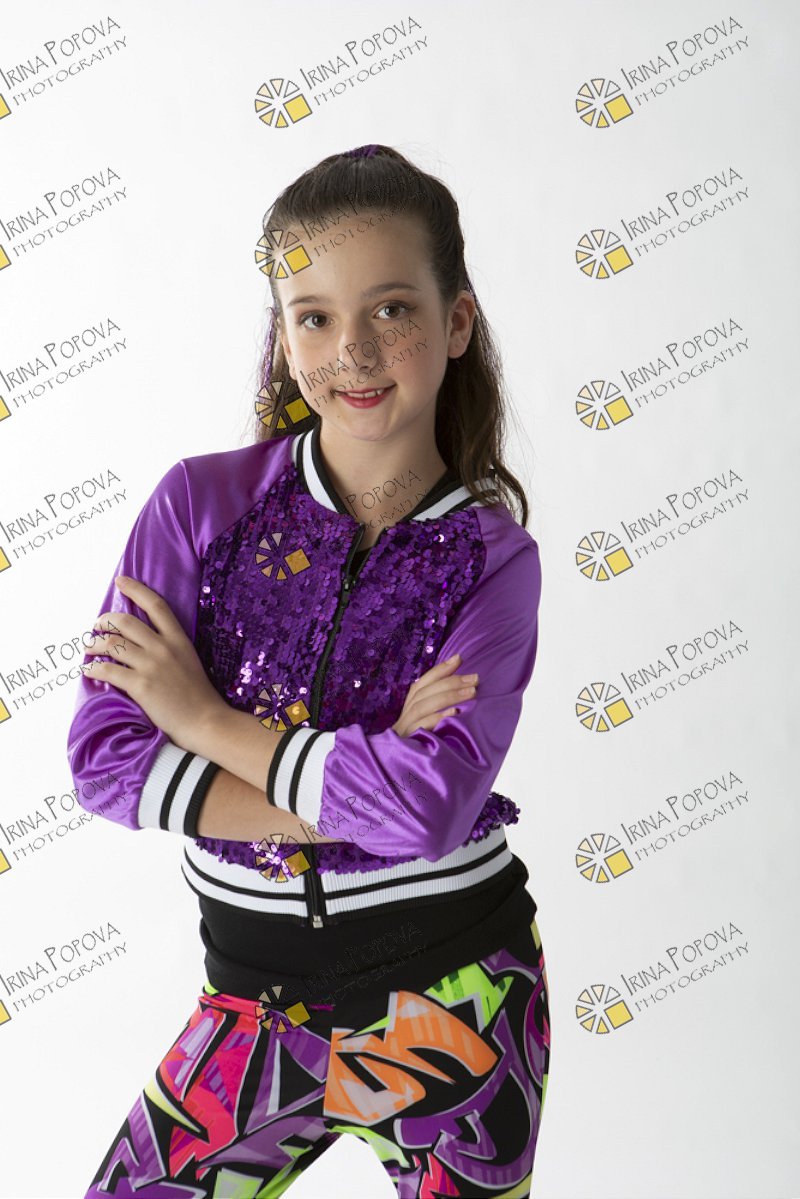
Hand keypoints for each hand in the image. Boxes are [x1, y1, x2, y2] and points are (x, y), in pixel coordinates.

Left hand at [79, 575, 225, 752]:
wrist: (205, 720)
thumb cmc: (197, 694)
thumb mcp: (189, 660)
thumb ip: (169, 647)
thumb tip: (142, 641)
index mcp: (178, 639)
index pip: (156, 605)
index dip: (136, 590)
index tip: (121, 581)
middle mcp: (163, 647)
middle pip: (125, 622)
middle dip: (105, 621)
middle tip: (97, 626)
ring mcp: (151, 666)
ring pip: (112, 644)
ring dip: (94, 644)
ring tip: (89, 648)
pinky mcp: (140, 685)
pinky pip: (108, 671)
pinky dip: (93, 669)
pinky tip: (88, 671)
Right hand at [391, 653, 478, 737]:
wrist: (395, 766)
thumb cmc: (420, 742)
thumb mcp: (429, 720)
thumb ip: (439, 703)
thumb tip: (463, 686)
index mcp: (410, 705)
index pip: (424, 681)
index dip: (441, 669)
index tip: (460, 658)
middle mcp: (406, 713)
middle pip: (425, 691)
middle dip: (451, 682)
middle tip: (475, 678)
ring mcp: (405, 727)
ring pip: (424, 705)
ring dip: (449, 696)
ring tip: (471, 692)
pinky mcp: (406, 741)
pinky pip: (421, 726)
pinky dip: (437, 718)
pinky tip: (454, 713)